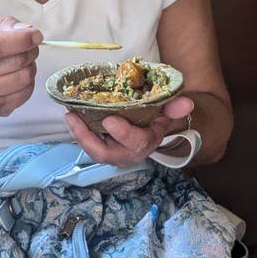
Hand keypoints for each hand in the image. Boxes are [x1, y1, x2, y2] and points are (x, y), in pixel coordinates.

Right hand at [0, 15, 41, 117]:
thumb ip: (5, 23)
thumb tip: (27, 30)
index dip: (22, 39)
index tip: (36, 35)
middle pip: (15, 61)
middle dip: (30, 50)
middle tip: (29, 47)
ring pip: (24, 77)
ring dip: (30, 66)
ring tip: (21, 62)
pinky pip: (25, 93)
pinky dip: (28, 83)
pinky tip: (16, 76)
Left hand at [65, 95, 193, 166]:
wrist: (153, 127)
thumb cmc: (158, 116)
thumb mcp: (168, 110)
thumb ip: (175, 107)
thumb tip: (187, 103)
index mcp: (147, 141)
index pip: (136, 143)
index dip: (122, 133)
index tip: (109, 119)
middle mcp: (129, 151)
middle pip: (107, 153)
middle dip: (89, 139)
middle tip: (75, 118)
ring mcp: (114, 151)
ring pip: (94, 151)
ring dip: (79, 135)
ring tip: (69, 116)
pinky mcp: (102, 146)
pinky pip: (89, 144)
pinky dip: (78, 132)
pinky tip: (71, 116)